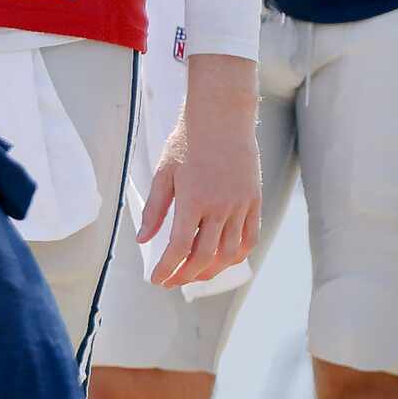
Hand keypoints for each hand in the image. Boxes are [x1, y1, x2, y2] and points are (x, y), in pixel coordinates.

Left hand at [138, 55, 261, 287]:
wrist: (222, 117)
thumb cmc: (188, 141)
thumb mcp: (164, 172)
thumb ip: (155, 209)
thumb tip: (143, 240)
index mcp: (193, 201)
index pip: (178, 248)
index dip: (166, 269)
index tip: (156, 279)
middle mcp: (220, 208)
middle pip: (205, 258)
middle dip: (186, 276)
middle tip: (172, 282)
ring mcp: (241, 206)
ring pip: (229, 253)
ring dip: (211, 271)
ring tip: (194, 275)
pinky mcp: (254, 201)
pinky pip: (249, 238)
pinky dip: (237, 255)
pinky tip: (223, 260)